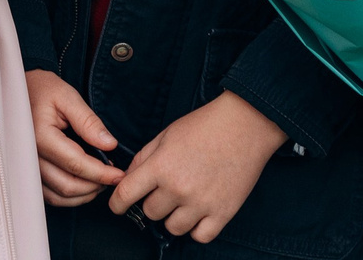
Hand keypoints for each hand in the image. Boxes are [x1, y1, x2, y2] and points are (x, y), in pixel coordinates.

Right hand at [27, 70, 124, 205]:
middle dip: (95, 186)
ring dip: (84, 195)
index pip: (76, 164)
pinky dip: (70, 197)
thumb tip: (109, 145)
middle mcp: (31, 157)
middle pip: (68, 185)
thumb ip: (88, 121)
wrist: (17, 92)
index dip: (101, 173)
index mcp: (41, 136)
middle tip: (113, 178)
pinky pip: (50, 196)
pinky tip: (83, 185)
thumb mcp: (67, 96)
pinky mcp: (29, 174)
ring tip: (100, 182)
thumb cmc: (42, 90)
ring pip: (59, 196)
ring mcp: (27, 168)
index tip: (120, 175)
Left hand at [110, 92, 282, 241]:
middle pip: (150, 213)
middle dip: (153, 201)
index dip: (117, 204)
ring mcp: (201, 203)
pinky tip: (199, 212)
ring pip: (173, 228)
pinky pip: (199, 236)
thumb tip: (128, 178)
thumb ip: (144, 158)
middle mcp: (178, 188)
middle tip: (167, 187)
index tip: (118, 206)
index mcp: (161, 166)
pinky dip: (197, 228)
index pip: (126, 195)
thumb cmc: (204, 126)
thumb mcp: (166, 135)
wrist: (245, 125)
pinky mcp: (223, 213)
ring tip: (185, 198)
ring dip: (174, 216)